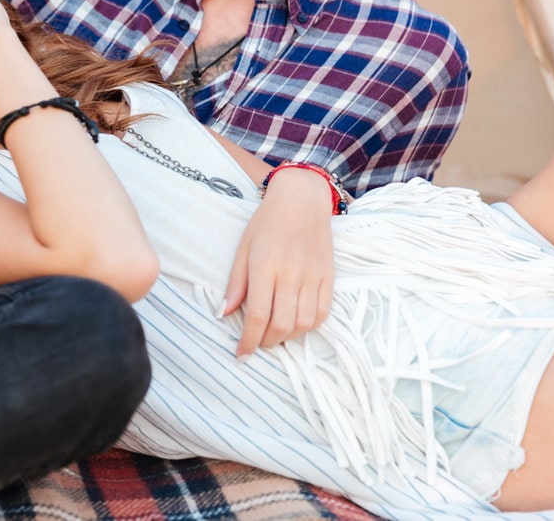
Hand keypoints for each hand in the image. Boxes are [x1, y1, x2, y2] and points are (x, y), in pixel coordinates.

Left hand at [222, 168, 334, 357]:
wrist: (302, 199)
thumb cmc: (267, 222)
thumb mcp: (243, 248)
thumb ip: (236, 283)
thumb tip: (224, 313)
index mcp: (265, 265)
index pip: (256, 315)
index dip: (248, 340)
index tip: (241, 354)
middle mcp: (291, 273)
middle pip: (281, 325)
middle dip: (266, 342)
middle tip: (256, 343)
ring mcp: (314, 276)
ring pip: (303, 324)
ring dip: (287, 337)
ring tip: (274, 334)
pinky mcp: (329, 276)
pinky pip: (323, 313)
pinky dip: (308, 326)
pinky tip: (295, 324)